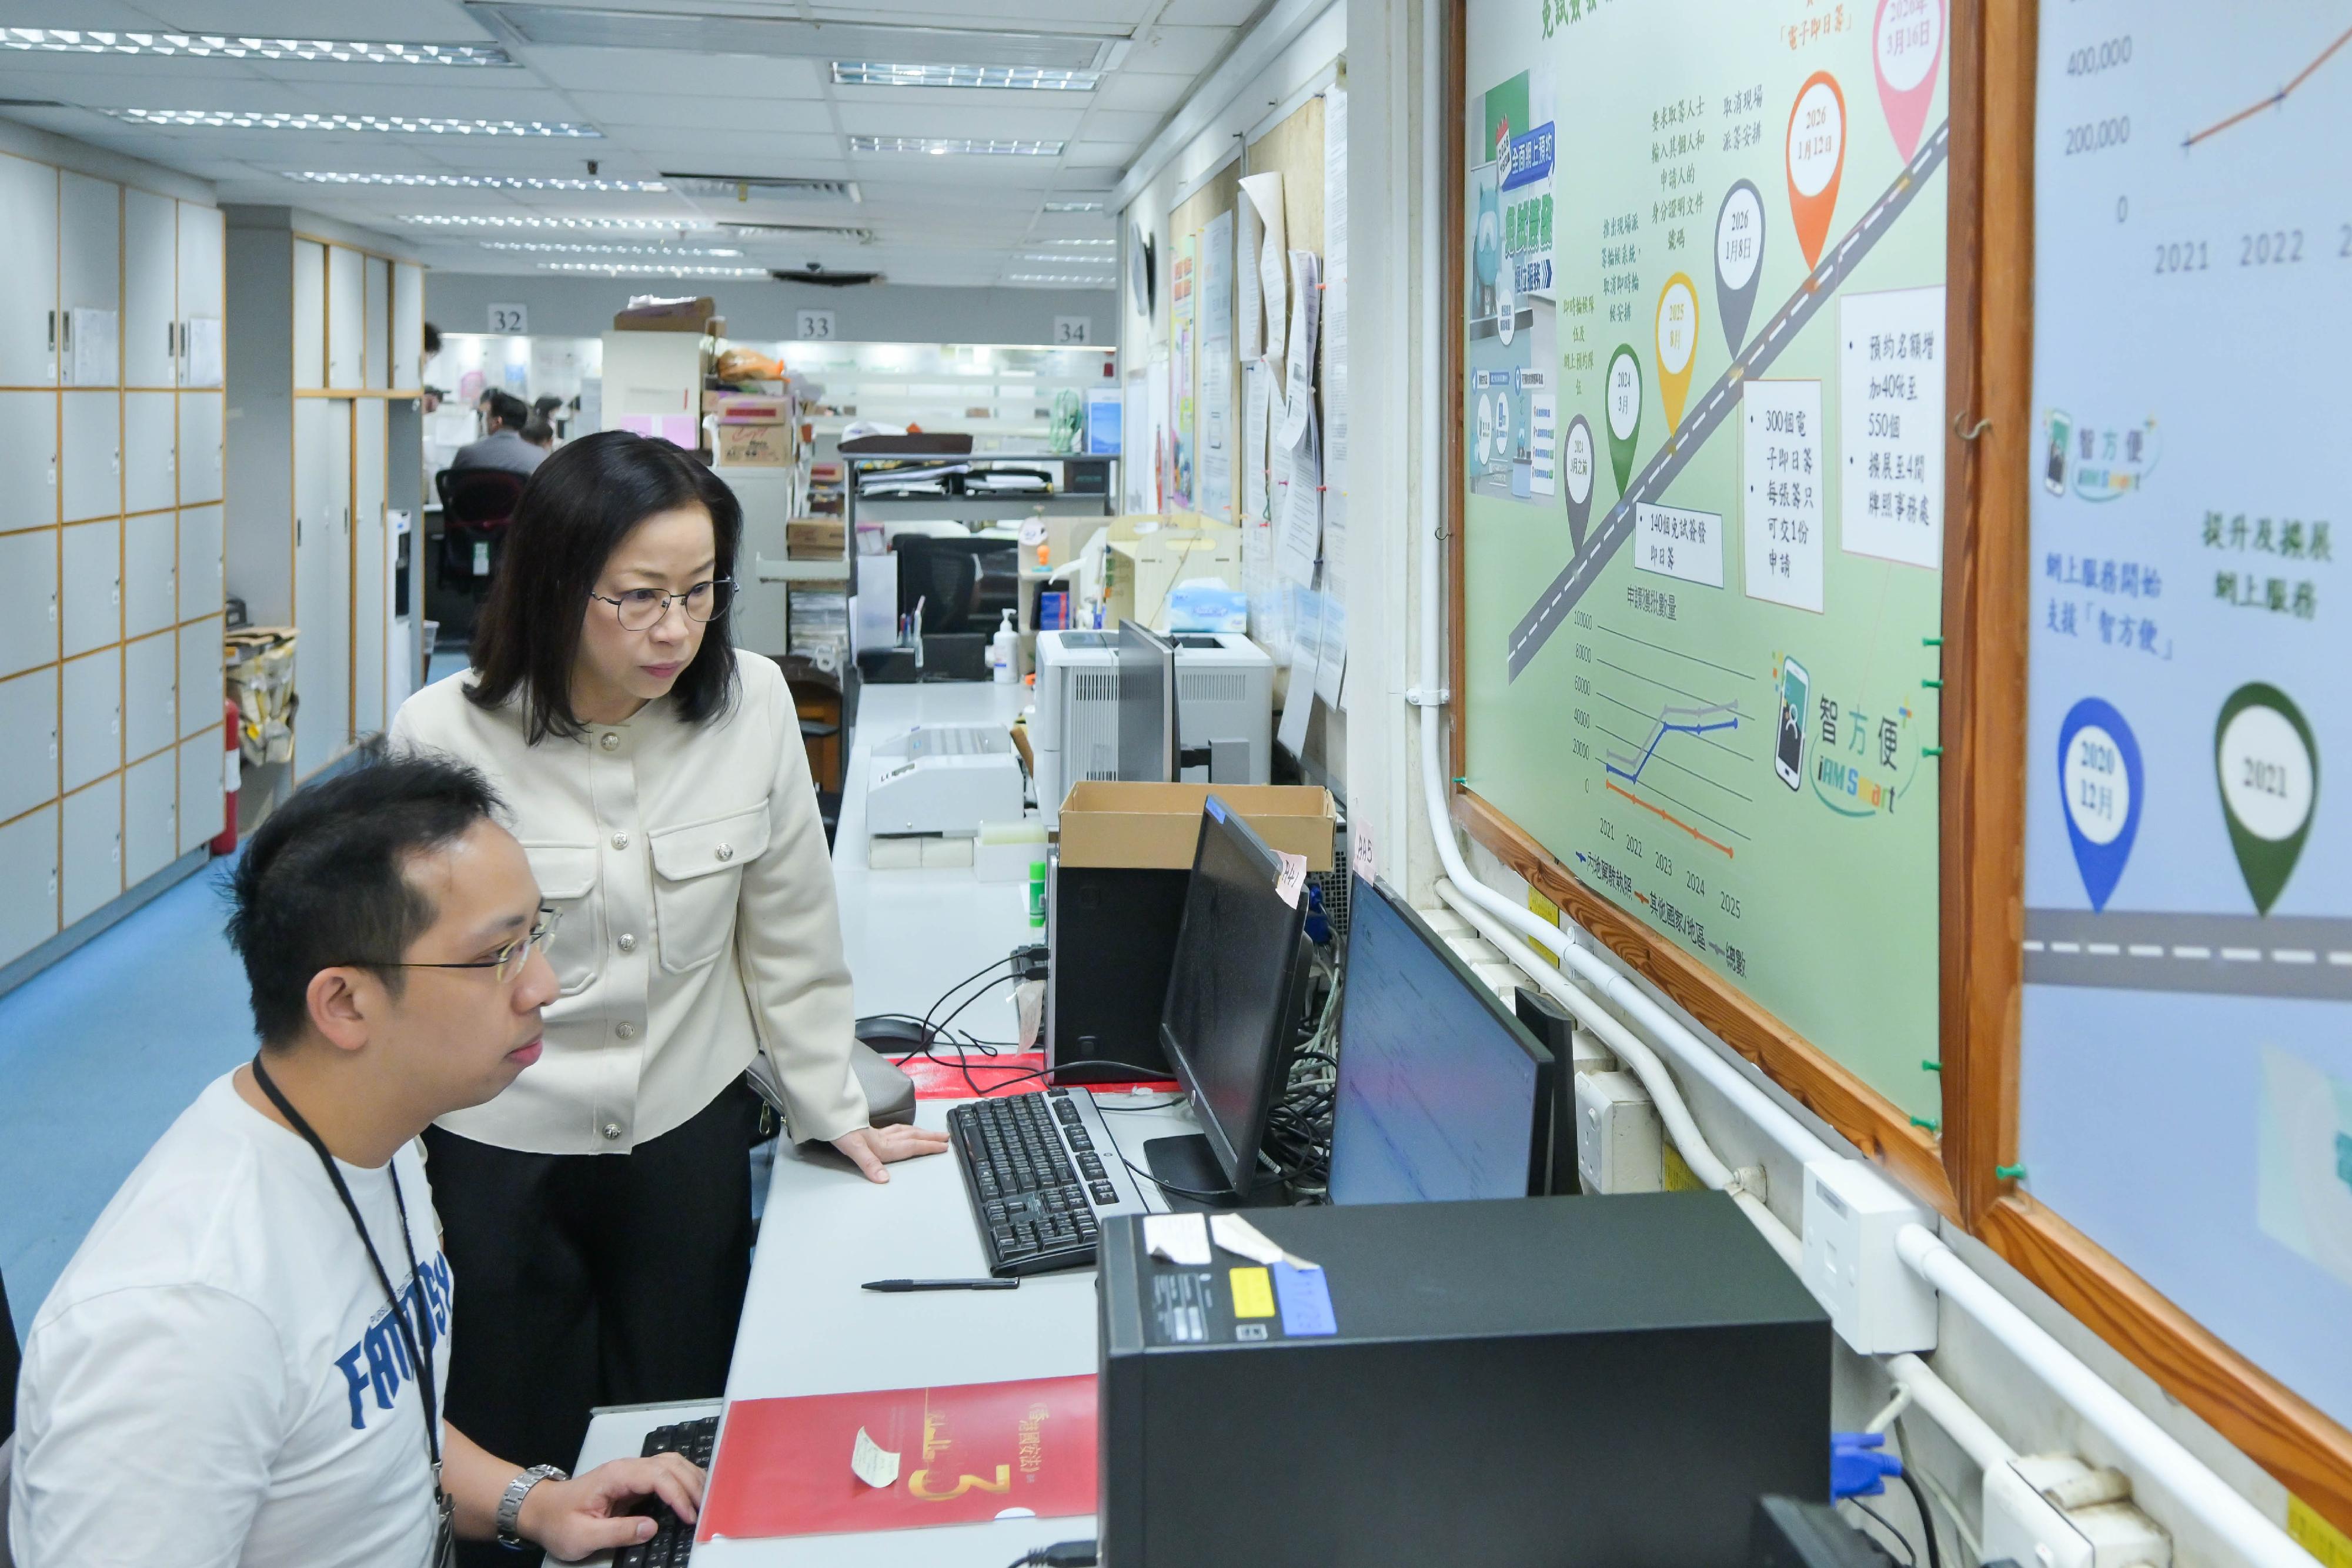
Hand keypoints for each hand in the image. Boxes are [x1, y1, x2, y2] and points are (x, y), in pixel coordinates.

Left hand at [518, 1454, 705, 1562]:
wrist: (541, 1510)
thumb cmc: (558, 1522)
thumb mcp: (582, 1536)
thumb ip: (618, 1532)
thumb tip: (652, 1528)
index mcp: (615, 1476)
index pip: (657, 1477)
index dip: (678, 1496)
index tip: (689, 1517)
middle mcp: (627, 1467)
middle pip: (670, 1465)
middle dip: (692, 1486)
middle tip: (705, 1511)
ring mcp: (631, 1471)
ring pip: (671, 1463)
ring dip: (691, 1479)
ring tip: (705, 1501)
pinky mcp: (634, 1480)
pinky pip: (666, 1472)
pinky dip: (684, 1479)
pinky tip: (692, 1493)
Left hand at [831, 1121, 951, 1182]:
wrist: (829, 1118)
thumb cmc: (841, 1134)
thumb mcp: (853, 1150)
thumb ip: (870, 1164)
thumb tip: (885, 1180)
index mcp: (883, 1145)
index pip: (911, 1146)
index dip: (928, 1146)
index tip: (944, 1147)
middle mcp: (884, 1138)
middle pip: (912, 1136)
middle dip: (930, 1138)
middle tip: (946, 1137)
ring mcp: (878, 1134)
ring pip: (905, 1131)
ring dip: (920, 1133)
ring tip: (931, 1134)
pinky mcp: (870, 1132)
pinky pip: (894, 1129)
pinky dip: (904, 1129)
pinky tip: (903, 1130)